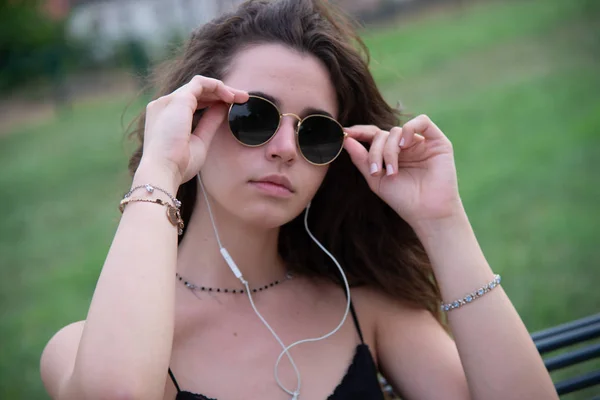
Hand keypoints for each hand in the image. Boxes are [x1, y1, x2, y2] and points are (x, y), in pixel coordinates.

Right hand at [140, 75, 248, 185]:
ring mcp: (169, 101)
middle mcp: (164, 106)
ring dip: (222, 88)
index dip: (213, 102)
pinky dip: (217, 86)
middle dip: (221, 93)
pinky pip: (200, 83)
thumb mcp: (200, 141)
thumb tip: (222, 108)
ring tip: (241, 97)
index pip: (192, 102)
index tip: (231, 108)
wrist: (163, 170)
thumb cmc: (178, 164)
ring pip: (200, 85)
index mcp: (165, 117)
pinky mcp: (178, 100)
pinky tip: (230, 97)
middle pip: (197, 91)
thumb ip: (209, 123)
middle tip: (243, 99)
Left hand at [343, 115, 462, 228]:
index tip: (345, 133)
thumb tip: (346, 139)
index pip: (373, 136)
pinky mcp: (437, 141)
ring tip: (391, 171)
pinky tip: (405, 145)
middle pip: (382, 134)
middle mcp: (405, 146)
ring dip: (389, 149)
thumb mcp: (375, 179)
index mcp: (390, 153)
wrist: (426, 212)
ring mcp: (421, 143)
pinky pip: (422, 121)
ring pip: (397, 131)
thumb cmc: (402, 199)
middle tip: (375, 171)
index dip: (359, 132)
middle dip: (375, 151)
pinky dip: (409, 129)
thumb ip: (361, 158)